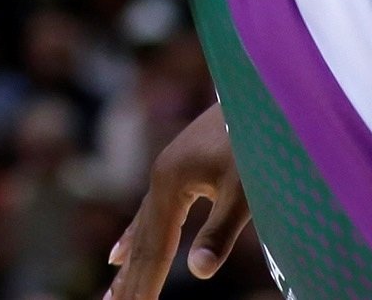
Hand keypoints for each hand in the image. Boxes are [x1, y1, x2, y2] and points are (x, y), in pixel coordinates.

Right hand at [107, 104, 248, 299]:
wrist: (260, 91)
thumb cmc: (258, 142)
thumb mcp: (245, 191)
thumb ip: (220, 232)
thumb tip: (197, 273)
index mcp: (170, 186)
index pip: (154, 249)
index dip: (143, 285)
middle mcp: (160, 181)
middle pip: (141, 242)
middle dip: (128, 280)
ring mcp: (165, 174)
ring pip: (142, 229)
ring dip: (130, 264)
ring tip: (112, 291)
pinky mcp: (176, 171)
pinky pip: (147, 214)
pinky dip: (134, 237)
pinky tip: (119, 251)